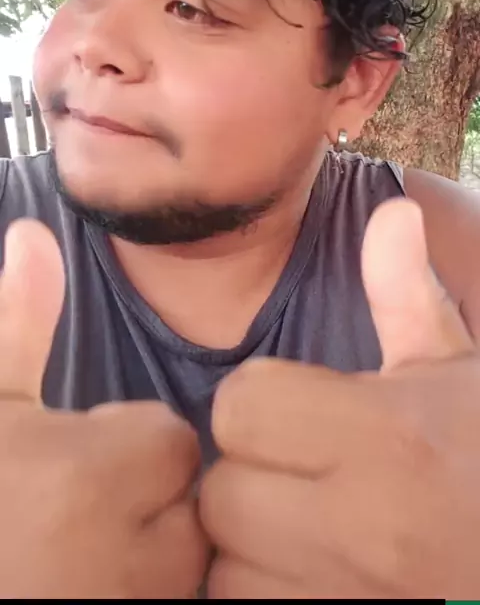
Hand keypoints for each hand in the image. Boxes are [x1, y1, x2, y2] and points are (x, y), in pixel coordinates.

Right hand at [0, 219, 207, 598]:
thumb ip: (17, 324)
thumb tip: (33, 233)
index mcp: (85, 483)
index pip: (171, 440)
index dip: (122, 447)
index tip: (72, 467)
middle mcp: (129, 564)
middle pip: (189, 503)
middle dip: (145, 501)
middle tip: (74, 518)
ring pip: (189, 563)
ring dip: (151, 555)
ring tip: (82, 554)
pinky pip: (183, 600)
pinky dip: (149, 589)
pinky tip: (95, 582)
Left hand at [200, 199, 478, 598]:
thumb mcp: (458, 369)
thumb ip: (408, 295)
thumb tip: (392, 211)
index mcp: (390, 436)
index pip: (242, 407)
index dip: (259, 402)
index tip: (293, 408)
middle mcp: (367, 526)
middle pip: (222, 495)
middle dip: (248, 477)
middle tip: (296, 473)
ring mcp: (353, 598)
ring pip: (228, 570)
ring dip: (249, 547)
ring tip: (302, 528)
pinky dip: (263, 594)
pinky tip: (305, 569)